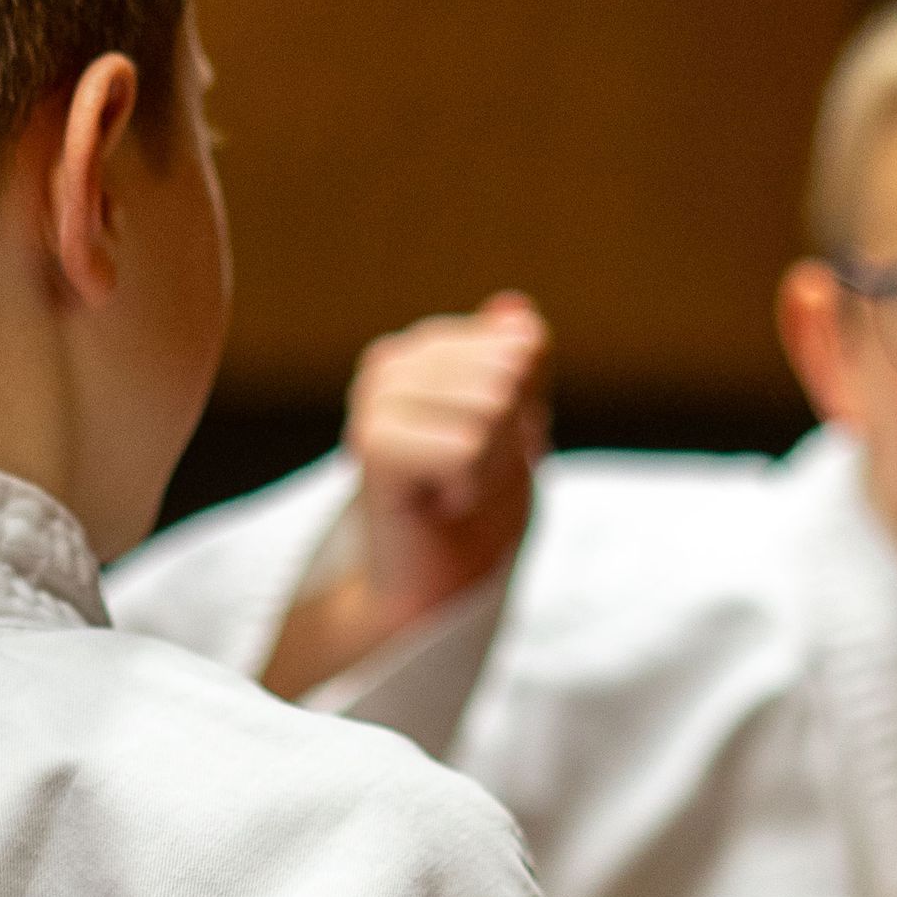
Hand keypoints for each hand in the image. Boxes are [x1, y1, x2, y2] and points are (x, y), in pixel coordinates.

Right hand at [347, 290, 549, 619]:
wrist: (432, 588)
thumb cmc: (474, 513)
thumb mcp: (517, 428)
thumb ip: (521, 367)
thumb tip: (514, 307)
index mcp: (423, 350)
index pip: (524, 347)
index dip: (525, 413)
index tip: (484, 455)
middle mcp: (390, 362)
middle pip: (510, 371)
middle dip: (509, 438)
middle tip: (467, 478)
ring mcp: (375, 396)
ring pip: (492, 407)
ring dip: (490, 466)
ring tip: (451, 490)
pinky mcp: (372, 440)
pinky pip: (469, 444)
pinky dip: (471, 485)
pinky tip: (438, 502)